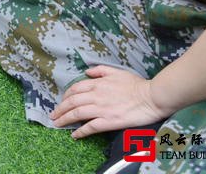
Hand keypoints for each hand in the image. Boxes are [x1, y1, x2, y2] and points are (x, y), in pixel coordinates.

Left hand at [50, 65, 170, 138]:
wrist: (152, 97)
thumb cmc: (137, 85)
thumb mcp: (117, 71)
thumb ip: (100, 70)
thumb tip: (87, 72)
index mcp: (97, 83)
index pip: (75, 89)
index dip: (65, 96)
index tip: (62, 101)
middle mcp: (96, 95)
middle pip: (71, 102)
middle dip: (60, 109)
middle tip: (53, 115)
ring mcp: (101, 109)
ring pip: (77, 113)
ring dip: (64, 119)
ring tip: (57, 124)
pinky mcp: (109, 121)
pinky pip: (90, 127)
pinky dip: (80, 131)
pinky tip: (74, 135)